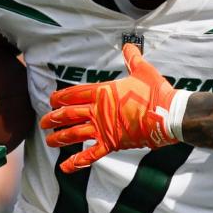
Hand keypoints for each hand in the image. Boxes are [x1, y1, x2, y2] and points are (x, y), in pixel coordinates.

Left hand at [40, 44, 178, 172]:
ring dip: (59, 138)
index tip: (51, 100)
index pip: (74, 94)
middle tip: (44, 122)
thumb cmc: (156, 92)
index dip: (60, 97)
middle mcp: (99, 111)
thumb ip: (133, 58)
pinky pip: (90, 155)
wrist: (168, 114)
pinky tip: (65, 167)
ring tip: (49, 141)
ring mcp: (103, 128)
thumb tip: (129, 45)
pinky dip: (77, 162)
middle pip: (68, 114)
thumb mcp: (144, 71)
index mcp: (103, 92)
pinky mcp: (112, 143)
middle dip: (53, 118)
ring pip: (74, 134)